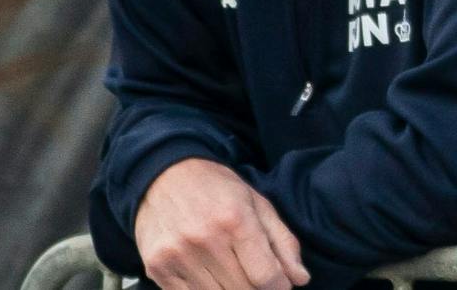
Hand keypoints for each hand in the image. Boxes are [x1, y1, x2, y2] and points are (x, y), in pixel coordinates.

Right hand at [134, 158, 308, 289]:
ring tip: (234, 273)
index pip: (265, 276)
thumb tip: (300, 280)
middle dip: (257, 288)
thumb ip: (284, 243)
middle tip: (255, 274)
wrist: (164, 177)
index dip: (279, 286)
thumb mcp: (259, 205)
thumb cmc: (219, 191)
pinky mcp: (156, 268)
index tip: (279, 283)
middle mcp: (204, 239)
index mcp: (236, 220)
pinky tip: (211, 277)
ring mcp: (176, 256)